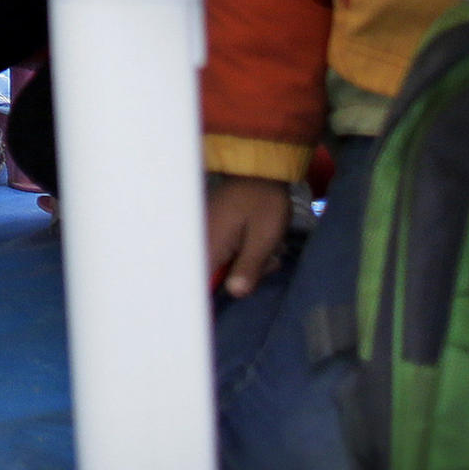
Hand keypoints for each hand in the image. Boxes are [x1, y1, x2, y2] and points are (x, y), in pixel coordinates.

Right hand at [208, 174, 297, 296]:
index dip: (208, 300)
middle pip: (215, 276)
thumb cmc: (262, 202)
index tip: (229, 300)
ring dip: (248, 264)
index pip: (198, 283)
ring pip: (224, 264)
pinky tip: (260, 243)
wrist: (259, 169)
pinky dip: (244, 253)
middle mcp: (200, 240)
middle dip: (244, 277)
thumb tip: (235, 293)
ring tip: (270, 250)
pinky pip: (225, 252)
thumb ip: (248, 267)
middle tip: (267, 264)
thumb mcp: (263, 237)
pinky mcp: (214, 229)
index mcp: (208, 244)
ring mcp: (206, 233)